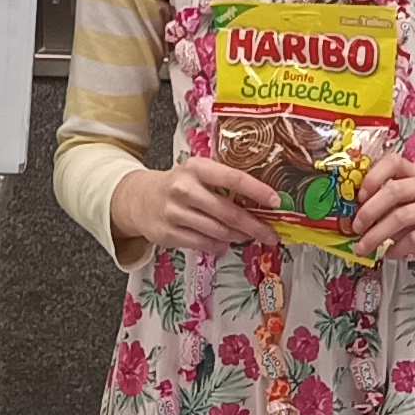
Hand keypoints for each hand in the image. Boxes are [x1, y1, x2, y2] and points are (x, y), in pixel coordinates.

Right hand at [111, 154, 275, 256]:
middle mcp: (184, 189)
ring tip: (246, 236)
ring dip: (238, 237)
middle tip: (271, 234)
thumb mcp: (197, 173)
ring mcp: (175, 213)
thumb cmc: (178, 185)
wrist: (139, 199)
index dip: (257, 191)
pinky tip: (223, 242)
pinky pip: (204, 244)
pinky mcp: (169, 234)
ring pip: (218, 232)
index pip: (233, 178)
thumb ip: (223, 182)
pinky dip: (219, 246)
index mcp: (196, 168)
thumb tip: (261, 202)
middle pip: (228, 212)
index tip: (276, 201)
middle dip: (254, 226)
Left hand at [346, 162, 414, 284]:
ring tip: (364, 247)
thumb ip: (381, 206)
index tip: (359, 197)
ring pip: (403, 216)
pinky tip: (390, 253)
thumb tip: (353, 214)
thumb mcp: (400, 210)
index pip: (394, 162)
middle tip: (356, 228)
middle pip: (395, 190)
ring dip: (377, 235)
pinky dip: (397, 248)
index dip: (373, 177)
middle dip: (369, 211)